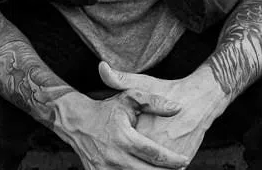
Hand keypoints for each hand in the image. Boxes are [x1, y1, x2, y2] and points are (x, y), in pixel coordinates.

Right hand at [52, 89, 190, 168]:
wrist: (77, 123)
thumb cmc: (108, 110)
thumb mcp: (129, 98)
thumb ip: (153, 102)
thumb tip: (178, 108)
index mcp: (123, 137)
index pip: (154, 154)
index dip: (172, 160)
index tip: (185, 160)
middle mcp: (113, 156)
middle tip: (179, 168)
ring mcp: (104, 169)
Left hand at [98, 62, 230, 160]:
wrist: (200, 99)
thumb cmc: (170, 90)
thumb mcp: (143, 83)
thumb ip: (119, 79)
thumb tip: (101, 67)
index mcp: (138, 131)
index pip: (119, 147)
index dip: (115, 147)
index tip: (111, 146)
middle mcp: (154, 146)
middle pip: (133, 162)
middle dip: (128, 161)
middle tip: (125, 155)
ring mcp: (169, 158)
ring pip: (148, 169)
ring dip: (142, 167)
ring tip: (135, 161)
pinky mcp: (181, 164)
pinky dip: (159, 169)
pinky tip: (153, 163)